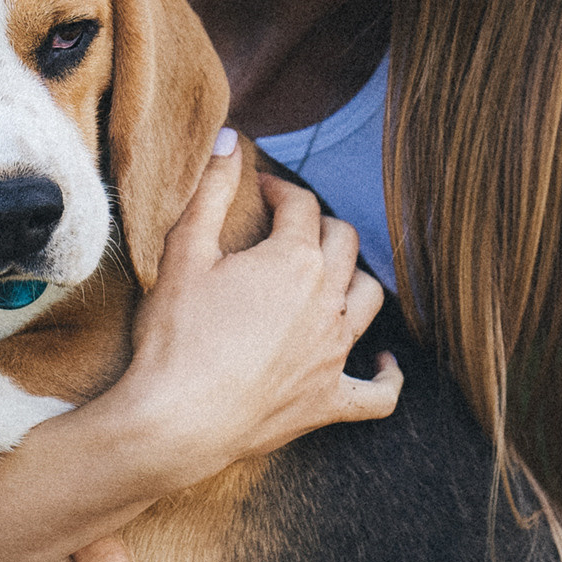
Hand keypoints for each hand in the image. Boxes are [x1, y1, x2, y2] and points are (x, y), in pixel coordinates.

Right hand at [118, 147, 398, 497]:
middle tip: (288, 228)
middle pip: (343, 243)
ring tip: (333, 276)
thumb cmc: (175, 336)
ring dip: (355, 279)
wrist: (176, 421)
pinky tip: (384, 364)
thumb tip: (229, 140)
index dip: (279, 190)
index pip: (300, 205)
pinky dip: (386, 376)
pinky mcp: (330, 401)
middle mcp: (328, 301)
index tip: (259, 191)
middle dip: (318, 225)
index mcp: (294, 260)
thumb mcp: (184, 254)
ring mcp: (334, 353)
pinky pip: (378, 392)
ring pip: (370, 299)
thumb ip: (210, 193)